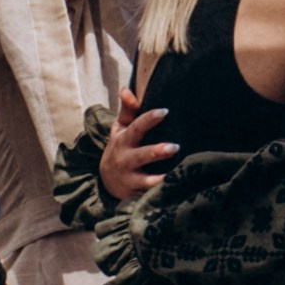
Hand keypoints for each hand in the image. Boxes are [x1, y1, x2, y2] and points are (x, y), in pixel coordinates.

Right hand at [99, 86, 177, 203]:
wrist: (106, 180)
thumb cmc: (121, 147)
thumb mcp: (120, 129)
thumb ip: (127, 110)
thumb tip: (126, 89)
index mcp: (124, 140)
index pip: (136, 127)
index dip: (149, 119)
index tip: (165, 111)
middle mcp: (125, 160)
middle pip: (141, 155)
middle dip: (157, 152)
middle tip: (175, 147)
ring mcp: (131, 179)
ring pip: (146, 180)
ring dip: (161, 179)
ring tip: (178, 175)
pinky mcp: (136, 195)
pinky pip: (150, 195)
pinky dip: (163, 194)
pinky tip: (178, 191)